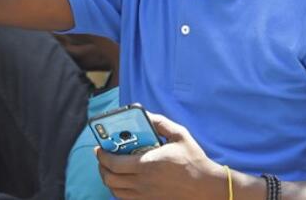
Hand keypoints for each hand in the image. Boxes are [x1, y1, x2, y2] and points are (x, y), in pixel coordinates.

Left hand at [96, 112, 224, 199]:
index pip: (114, 163)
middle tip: (103, 157)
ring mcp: (144, 195)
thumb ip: (160, 123)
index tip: (99, 148)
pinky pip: (125, 198)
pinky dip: (118, 189)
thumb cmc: (193, 160)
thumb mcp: (179, 135)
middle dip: (102, 166)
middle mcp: (142, 183)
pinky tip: (123, 180)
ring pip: (115, 190)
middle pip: (110, 178)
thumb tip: (145, 114)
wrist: (205, 187)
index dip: (102, 155)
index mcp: (147, 164)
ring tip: (110, 168)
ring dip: (108, 178)